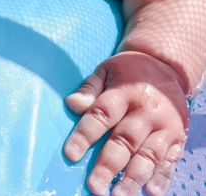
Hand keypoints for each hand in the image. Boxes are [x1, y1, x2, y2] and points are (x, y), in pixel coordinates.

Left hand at [63, 51, 188, 194]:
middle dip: (109, 165)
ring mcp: (165, 126)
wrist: (167, 66)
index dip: (86, 135)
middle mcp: (146, 110)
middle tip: (94, 186)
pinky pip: (170, 161)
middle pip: (126, 140)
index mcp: (125, 91)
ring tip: (118, 195)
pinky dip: (161, 178)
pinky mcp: (178, 138)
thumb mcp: (106, 70)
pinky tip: (150, 192)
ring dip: (133, 178)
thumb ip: (89, 88)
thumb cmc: (128, 71)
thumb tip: (72, 104)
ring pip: (149, 156)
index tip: (71, 154)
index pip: (102, 114)